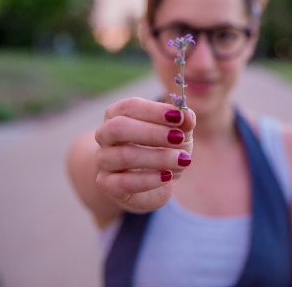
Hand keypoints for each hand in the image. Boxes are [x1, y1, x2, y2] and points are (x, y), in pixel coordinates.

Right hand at [94, 97, 194, 212]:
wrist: (153, 183)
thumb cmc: (163, 148)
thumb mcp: (179, 133)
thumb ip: (183, 122)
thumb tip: (187, 115)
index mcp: (118, 114)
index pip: (130, 106)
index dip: (154, 111)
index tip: (179, 117)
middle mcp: (105, 135)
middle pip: (118, 128)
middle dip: (151, 132)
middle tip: (179, 138)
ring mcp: (103, 160)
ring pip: (123, 156)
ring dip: (157, 158)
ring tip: (182, 160)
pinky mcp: (107, 184)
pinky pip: (122, 182)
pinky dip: (148, 180)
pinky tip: (167, 177)